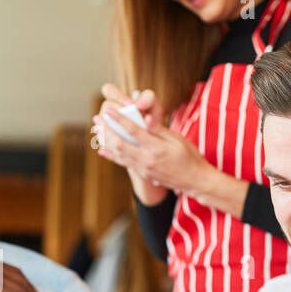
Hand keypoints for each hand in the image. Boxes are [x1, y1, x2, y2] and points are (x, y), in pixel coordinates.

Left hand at [93, 84, 212, 201]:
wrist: (194, 180)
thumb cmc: (189, 156)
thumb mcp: (178, 140)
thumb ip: (159, 130)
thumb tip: (146, 118)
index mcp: (157, 148)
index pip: (134, 131)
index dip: (119, 120)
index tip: (108, 110)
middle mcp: (147, 160)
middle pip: (120, 144)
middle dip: (106, 130)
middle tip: (97, 118)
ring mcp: (143, 168)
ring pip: (119, 154)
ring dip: (105, 141)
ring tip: (96, 130)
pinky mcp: (142, 173)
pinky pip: (123, 163)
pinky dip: (112, 156)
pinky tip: (102, 149)